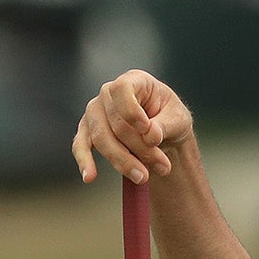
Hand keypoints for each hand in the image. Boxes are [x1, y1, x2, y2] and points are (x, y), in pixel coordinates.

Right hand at [71, 71, 192, 185]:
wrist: (162, 134)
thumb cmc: (169, 120)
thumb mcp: (178, 120)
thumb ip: (165, 126)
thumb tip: (150, 136)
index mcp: (133, 81)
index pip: (122, 89)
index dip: (131, 110)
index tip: (146, 129)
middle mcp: (108, 93)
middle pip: (116, 123)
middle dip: (140, 149)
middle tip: (163, 167)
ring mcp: (95, 112)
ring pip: (101, 139)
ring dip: (123, 161)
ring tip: (144, 177)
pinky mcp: (87, 132)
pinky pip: (80, 146)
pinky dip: (85, 162)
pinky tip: (90, 177)